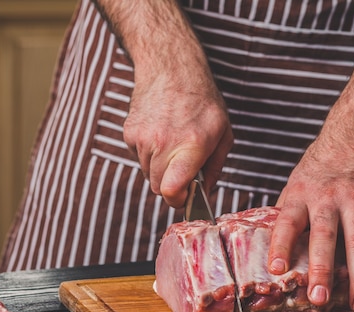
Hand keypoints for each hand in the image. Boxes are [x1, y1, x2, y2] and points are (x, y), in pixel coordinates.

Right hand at [123, 60, 232, 206]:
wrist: (171, 68)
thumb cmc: (202, 101)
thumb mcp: (223, 133)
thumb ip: (214, 168)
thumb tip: (204, 194)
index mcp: (190, 146)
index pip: (171, 191)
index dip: (178, 200)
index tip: (185, 197)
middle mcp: (163, 144)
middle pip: (158, 188)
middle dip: (171, 184)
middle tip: (183, 167)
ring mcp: (143, 139)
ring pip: (148, 173)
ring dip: (160, 167)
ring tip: (173, 142)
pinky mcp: (129, 133)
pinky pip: (139, 158)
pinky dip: (149, 153)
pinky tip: (160, 132)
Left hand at [267, 133, 353, 311]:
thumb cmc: (322, 164)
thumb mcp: (296, 182)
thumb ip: (289, 212)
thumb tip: (274, 246)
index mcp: (302, 194)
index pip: (288, 222)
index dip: (281, 245)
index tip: (277, 269)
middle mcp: (328, 199)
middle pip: (325, 236)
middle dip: (323, 269)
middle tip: (320, 298)